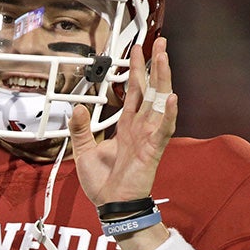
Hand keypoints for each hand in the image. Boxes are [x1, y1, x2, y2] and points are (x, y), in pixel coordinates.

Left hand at [68, 36, 176, 205]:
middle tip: (160, 42)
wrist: (111, 206)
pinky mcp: (152, 150)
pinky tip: (172, 98)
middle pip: (151, 89)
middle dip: (155, 65)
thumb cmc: (103, 183)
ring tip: (164, 57)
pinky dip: (168, 114)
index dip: (136, 69)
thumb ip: (81, 129)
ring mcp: (148, 137)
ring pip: (158, 102)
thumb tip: (77, 107)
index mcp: (127, 126)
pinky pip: (163, 130)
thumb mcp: (84, 151)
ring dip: (162, 79)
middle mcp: (141, 127)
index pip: (134, 90)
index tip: (138, 50)